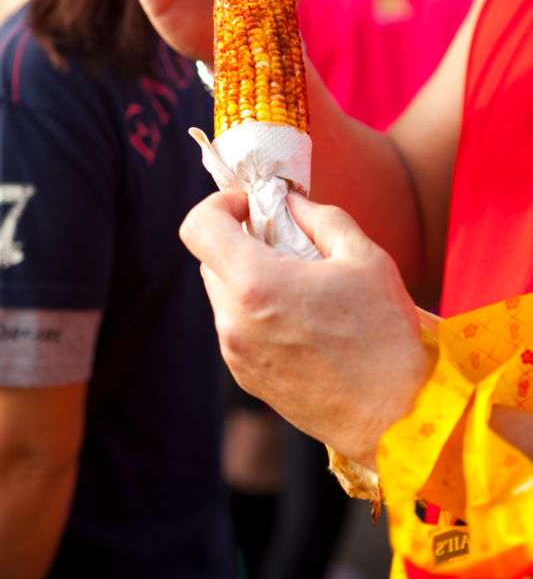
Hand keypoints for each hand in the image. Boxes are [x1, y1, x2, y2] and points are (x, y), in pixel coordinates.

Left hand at [180, 190, 433, 469]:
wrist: (396, 418)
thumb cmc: (385, 335)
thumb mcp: (364, 257)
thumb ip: (319, 218)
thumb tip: (288, 203)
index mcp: (257, 285)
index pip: (199, 227)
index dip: (220, 204)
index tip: (252, 207)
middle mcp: (233, 321)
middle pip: (210, 259)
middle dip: (241, 241)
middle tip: (286, 243)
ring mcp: (235, 354)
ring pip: (223, 295)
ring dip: (249, 278)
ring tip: (301, 287)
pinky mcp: (245, 378)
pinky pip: (236, 327)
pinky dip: (256, 311)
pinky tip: (301, 321)